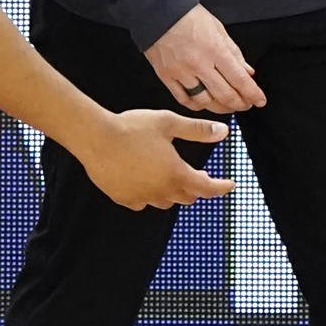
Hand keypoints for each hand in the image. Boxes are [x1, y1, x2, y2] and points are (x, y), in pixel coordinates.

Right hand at [81, 111, 234, 210]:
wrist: (96, 137)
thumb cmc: (132, 127)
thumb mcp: (169, 123)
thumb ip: (197, 130)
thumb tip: (223, 132)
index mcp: (176, 173)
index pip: (207, 187)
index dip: (221, 187)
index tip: (229, 185)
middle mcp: (161, 190)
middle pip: (187, 196)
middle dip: (196, 187)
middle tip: (200, 175)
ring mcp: (142, 197)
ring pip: (165, 201)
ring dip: (173, 191)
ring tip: (170, 176)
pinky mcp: (124, 198)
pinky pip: (143, 201)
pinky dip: (149, 194)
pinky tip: (145, 181)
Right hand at [145, 4, 265, 112]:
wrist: (157, 11)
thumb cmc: (187, 16)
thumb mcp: (217, 28)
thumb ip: (234, 52)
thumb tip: (247, 72)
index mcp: (214, 49)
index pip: (239, 79)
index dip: (253, 93)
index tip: (260, 100)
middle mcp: (199, 63)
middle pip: (225, 94)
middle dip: (240, 103)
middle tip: (246, 104)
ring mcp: (181, 72)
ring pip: (205, 101)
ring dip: (220, 107)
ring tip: (227, 105)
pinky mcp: (166, 76)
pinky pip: (184, 99)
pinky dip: (197, 105)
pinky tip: (204, 103)